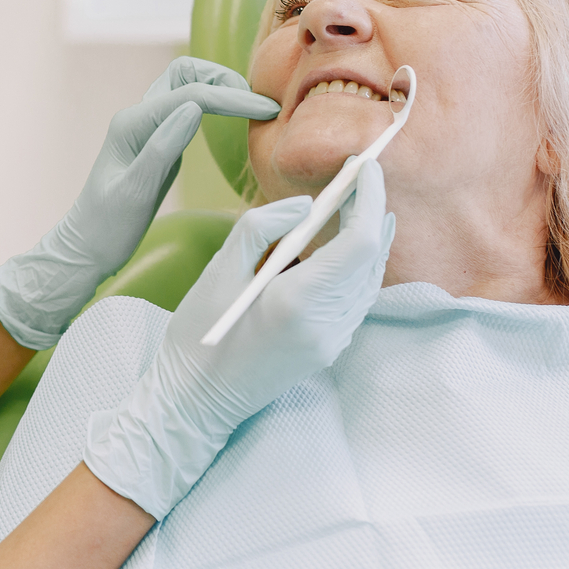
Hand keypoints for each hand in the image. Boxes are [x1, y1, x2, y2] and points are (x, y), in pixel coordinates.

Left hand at [0, 58, 279, 349]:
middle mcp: (139, 117)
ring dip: (219, 87)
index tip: (268, 109)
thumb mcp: (136, 192)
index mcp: (133, 125)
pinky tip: (233, 120)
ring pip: (187, 85)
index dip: (232, 98)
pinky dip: (213, 104)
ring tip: (252, 108)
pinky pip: (187, 107)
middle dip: (224, 79)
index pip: (192, 95)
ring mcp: (148, 127)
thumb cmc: (107, 226)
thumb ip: (163, 148)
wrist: (87, 247)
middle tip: (259, 105)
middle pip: (186, 73)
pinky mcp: (157, 140)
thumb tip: (194, 107)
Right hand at [84, 160, 394, 517]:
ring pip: (370, 280)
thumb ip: (262, 228)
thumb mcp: (219, 269)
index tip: (365, 167)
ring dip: (371, 239)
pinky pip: (358, 300)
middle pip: (372, 258)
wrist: (196, 401)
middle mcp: (327, 324)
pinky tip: (346, 249)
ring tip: (361, 203)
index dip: (370, 199)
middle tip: (362, 177)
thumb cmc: (199, 334)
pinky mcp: (329, 350)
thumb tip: (306, 206)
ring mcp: (332, 342)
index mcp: (300, 301)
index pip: (360, 242)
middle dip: (372, 212)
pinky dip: (359, 267)